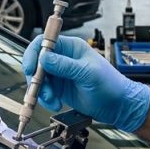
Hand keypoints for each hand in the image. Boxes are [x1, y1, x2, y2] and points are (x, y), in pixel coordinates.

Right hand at [23, 35, 149, 131]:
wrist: (118, 106)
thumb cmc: (110, 85)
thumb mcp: (88, 73)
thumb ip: (65, 65)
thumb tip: (44, 57)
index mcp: (71, 48)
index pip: (45, 42)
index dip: (34, 53)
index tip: (31, 67)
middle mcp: (63, 59)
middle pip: (37, 61)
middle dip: (36, 77)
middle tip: (39, 89)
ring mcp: (60, 74)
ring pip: (39, 78)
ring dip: (41, 91)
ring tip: (52, 100)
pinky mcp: (59, 88)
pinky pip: (44, 91)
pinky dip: (45, 99)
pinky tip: (55, 104)